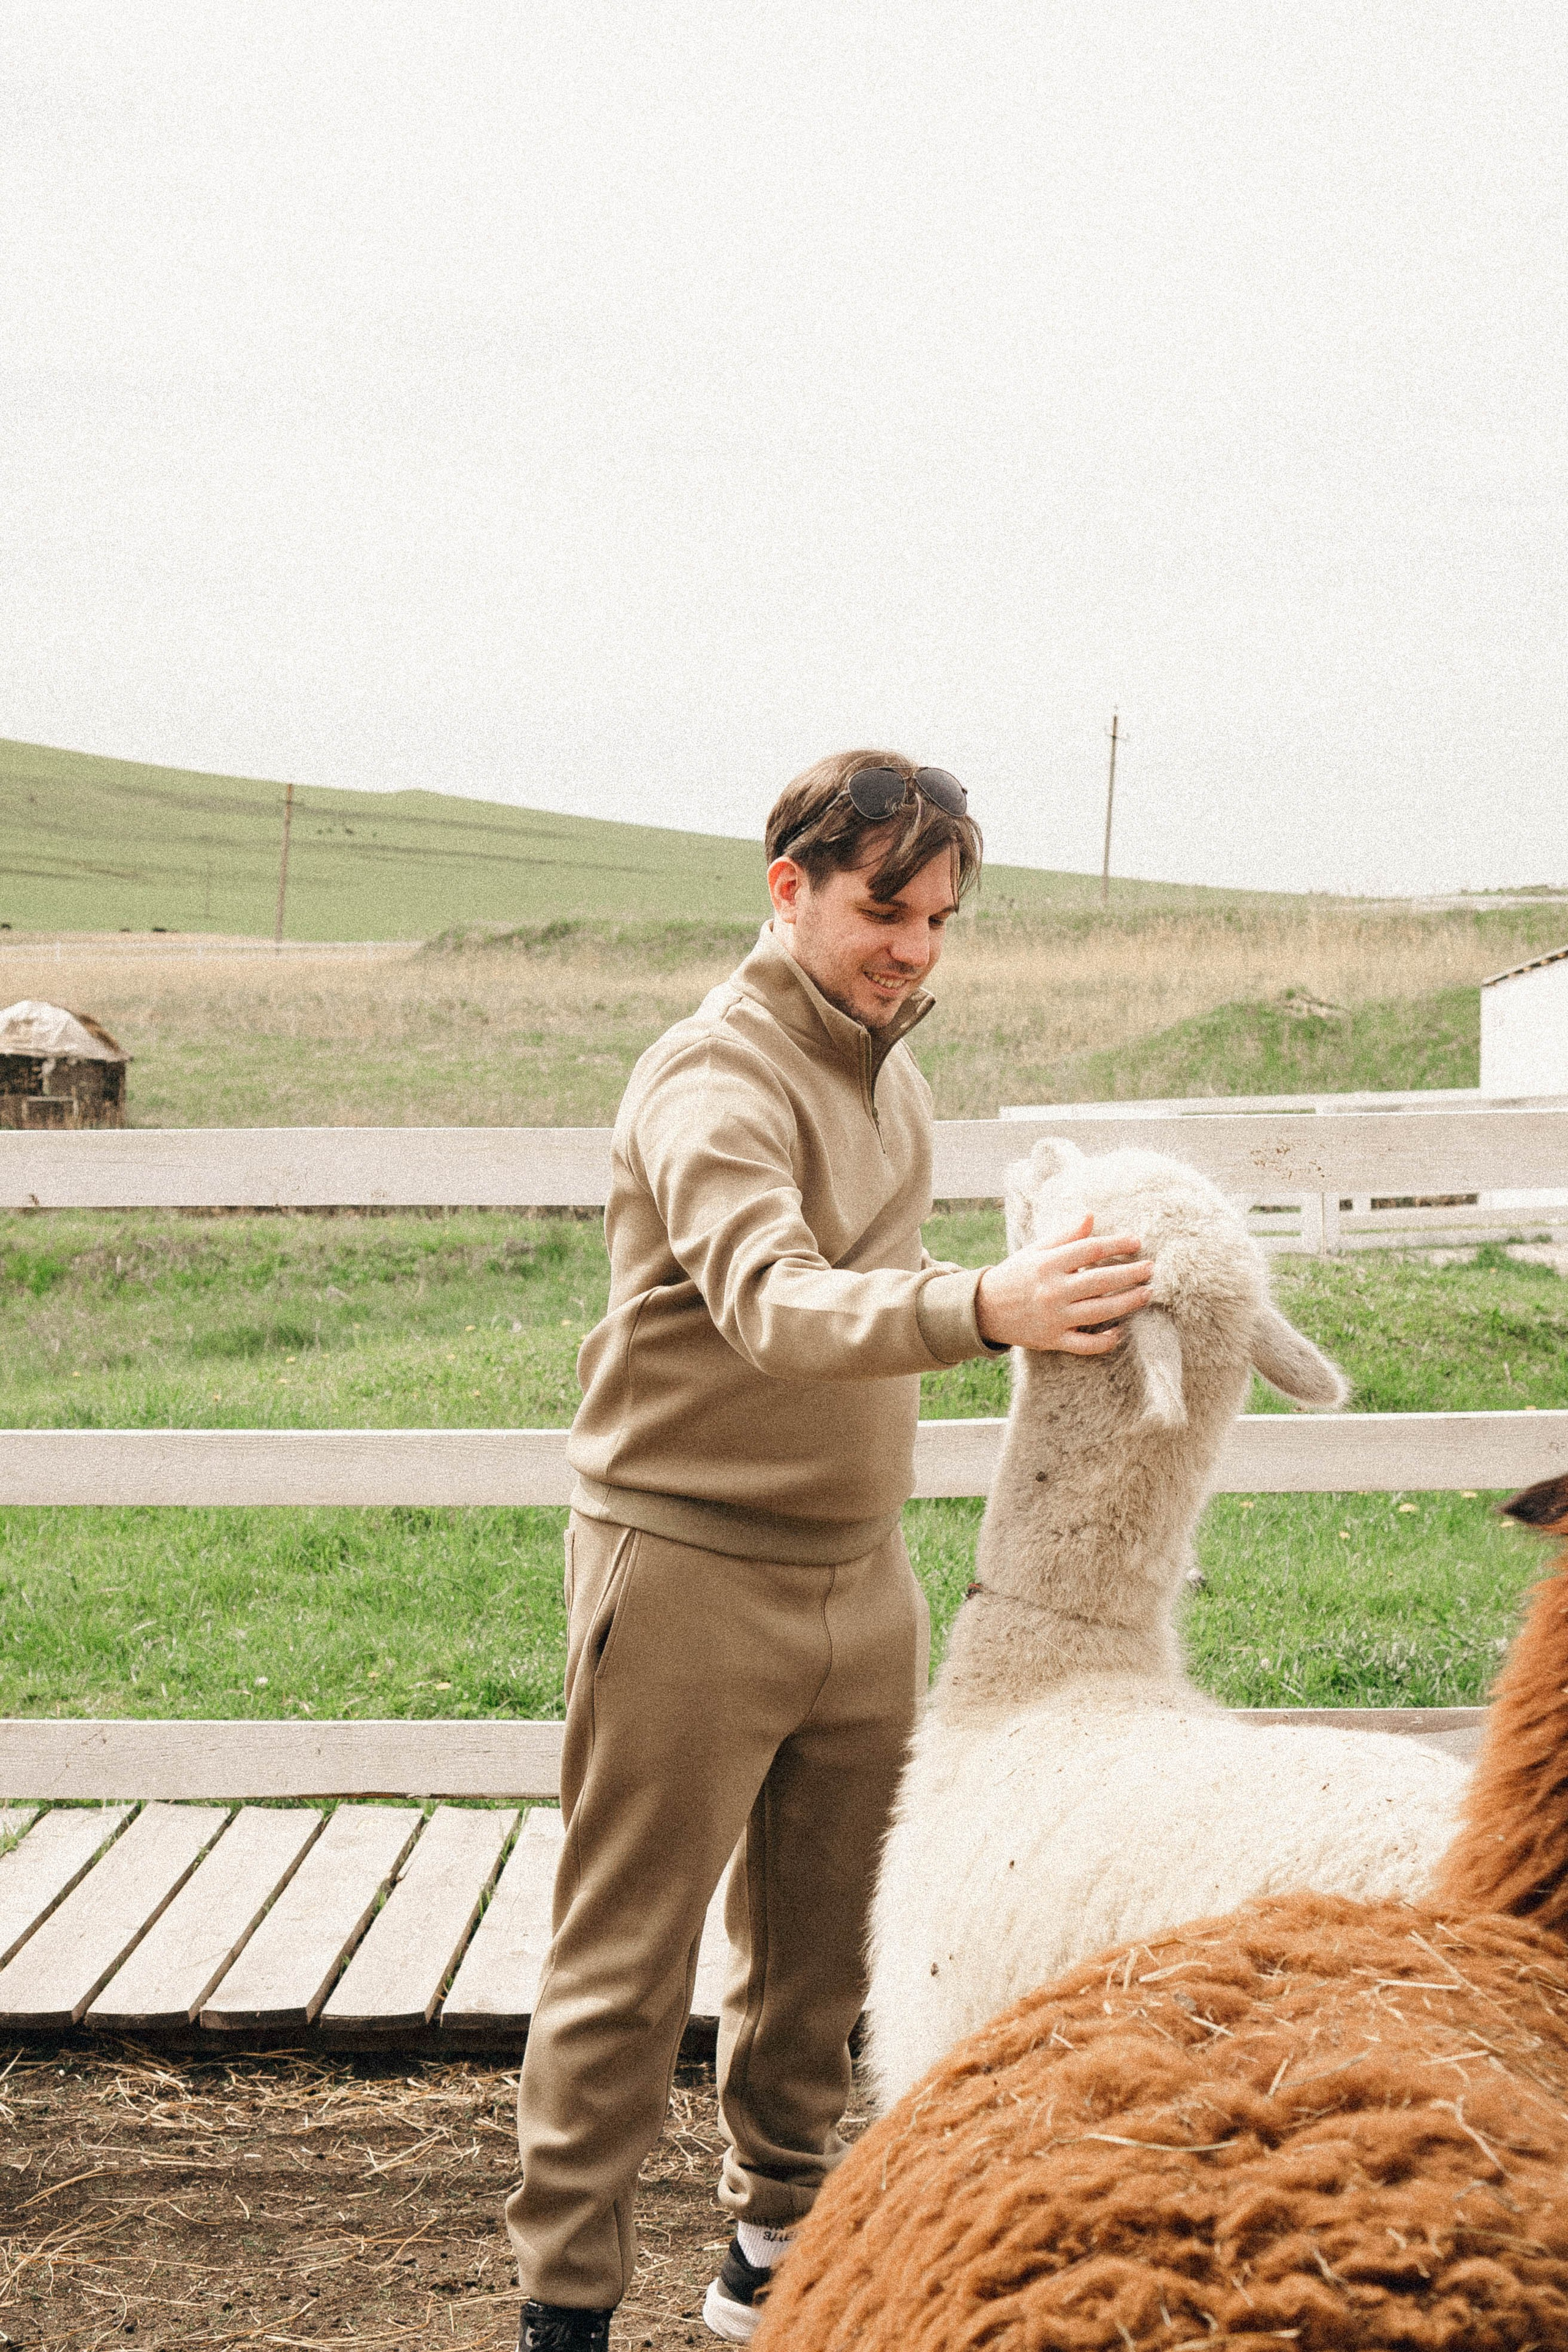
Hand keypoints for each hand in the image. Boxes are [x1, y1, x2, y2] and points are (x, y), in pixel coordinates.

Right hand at [974, 1213, 1153, 1354]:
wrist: (984, 1309)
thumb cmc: (1015, 1275)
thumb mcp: (1036, 1250)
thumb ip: (1065, 1235)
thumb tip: (1091, 1215)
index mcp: (1048, 1264)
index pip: (1090, 1250)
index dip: (1116, 1244)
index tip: (1137, 1241)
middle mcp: (1053, 1290)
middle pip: (1101, 1280)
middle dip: (1130, 1274)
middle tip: (1151, 1268)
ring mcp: (1053, 1318)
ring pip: (1099, 1311)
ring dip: (1127, 1302)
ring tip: (1147, 1293)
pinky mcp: (1052, 1340)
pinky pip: (1085, 1344)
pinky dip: (1105, 1341)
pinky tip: (1120, 1331)